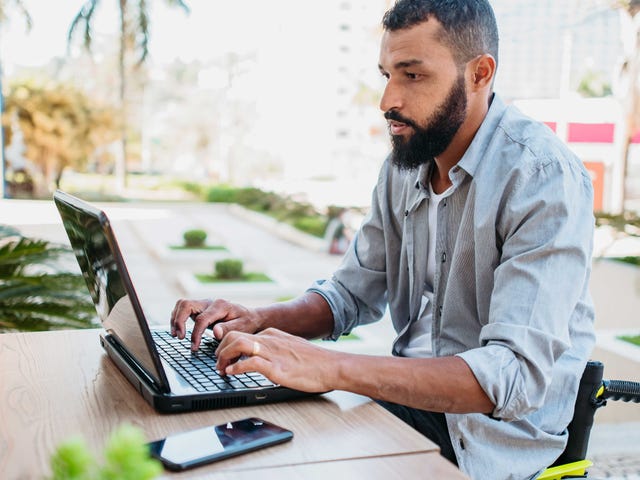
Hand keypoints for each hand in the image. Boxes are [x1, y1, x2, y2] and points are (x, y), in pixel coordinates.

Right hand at [170, 298, 261, 350]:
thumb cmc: (247, 322)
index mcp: (220, 306)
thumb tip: (215, 332)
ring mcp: (204, 304)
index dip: (195, 334)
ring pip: (182, 304)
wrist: (250, 316)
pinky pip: (184, 309)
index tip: (194, 347)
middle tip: (180, 337)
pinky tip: (179, 330)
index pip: (201, 319)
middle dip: (179, 321)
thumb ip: (228, 328)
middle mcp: (210, 302)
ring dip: (176, 319)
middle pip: (186, 304)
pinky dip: (178, 318)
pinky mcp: (200, 308)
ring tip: (177, 335)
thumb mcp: (242, 327)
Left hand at [215, 328, 334, 392]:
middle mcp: (269, 339)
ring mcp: (272, 352)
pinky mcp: (277, 367)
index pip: (240, 333)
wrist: (331, 366)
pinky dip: (236, 368)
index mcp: (272, 334)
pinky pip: (250, 362)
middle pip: (233, 335)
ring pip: (237, 344)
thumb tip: (258, 360)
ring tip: (222, 369)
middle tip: (218, 365)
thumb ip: (273, 350)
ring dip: (223, 356)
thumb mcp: (289, 349)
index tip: (223, 359)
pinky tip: (232, 374)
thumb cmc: (313, 362)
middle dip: (220, 350)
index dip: (226, 346)